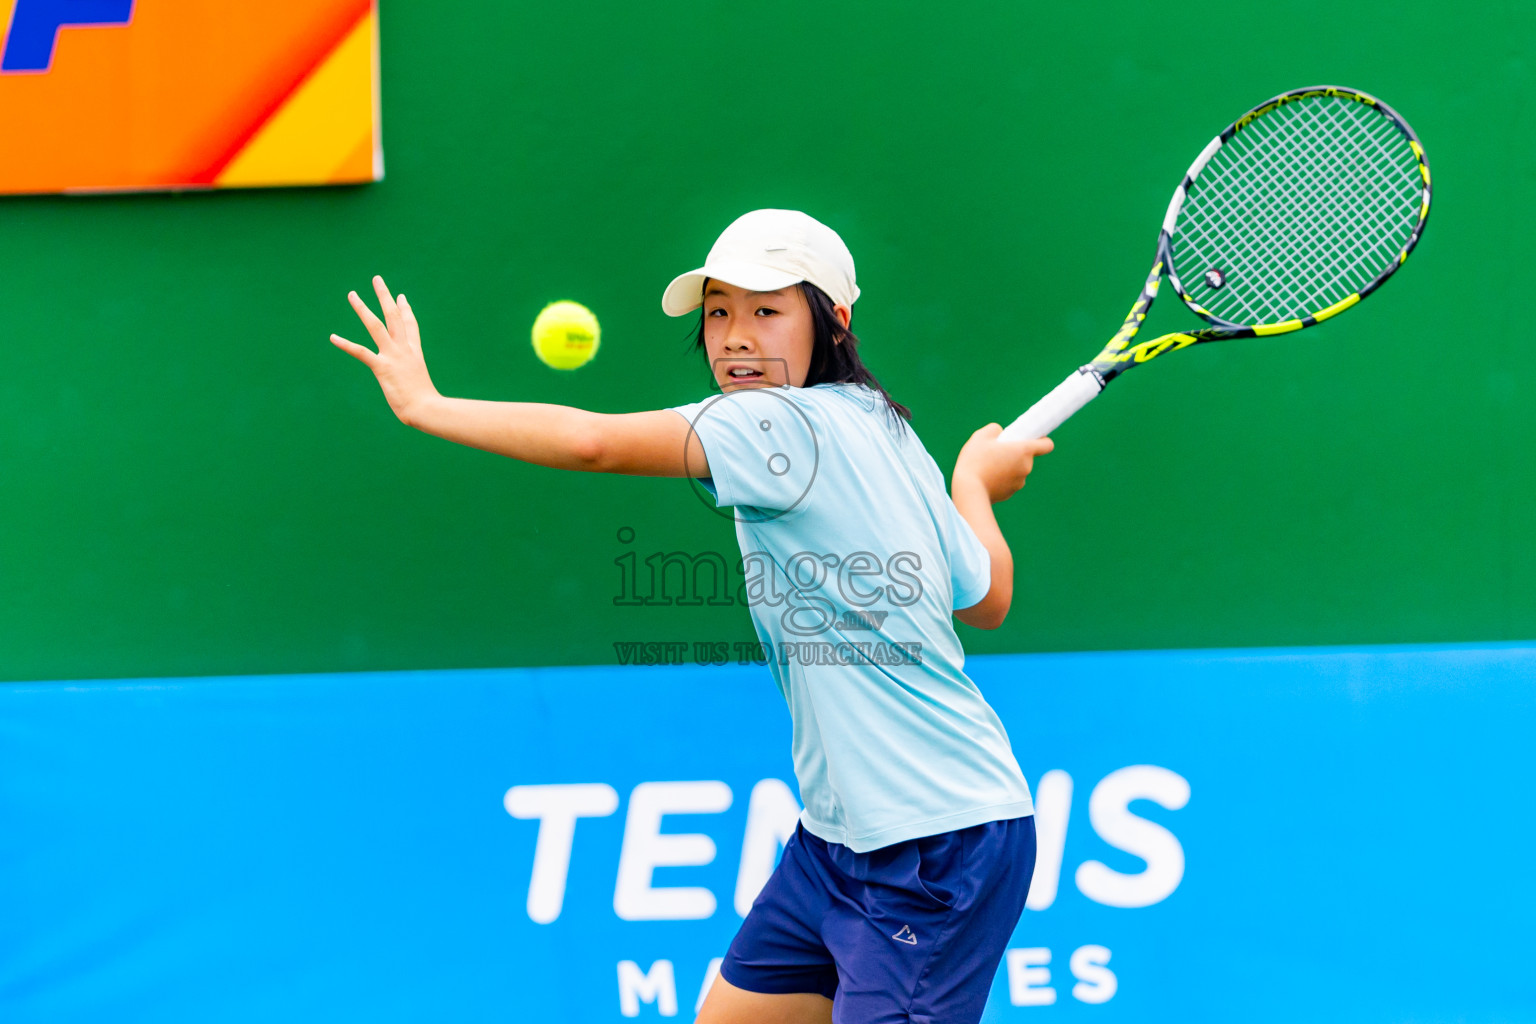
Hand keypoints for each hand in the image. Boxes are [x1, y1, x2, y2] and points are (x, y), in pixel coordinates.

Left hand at [330, 275, 438, 425]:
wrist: (427, 408)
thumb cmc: (427, 404)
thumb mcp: (423, 388)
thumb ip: (417, 385)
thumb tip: (422, 397)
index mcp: (415, 353)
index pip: (410, 326)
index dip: (405, 309)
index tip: (401, 296)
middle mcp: (404, 350)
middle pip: (394, 316)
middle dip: (385, 296)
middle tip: (377, 279)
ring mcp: (393, 357)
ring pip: (376, 326)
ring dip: (363, 309)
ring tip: (352, 294)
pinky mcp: (382, 367)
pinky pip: (361, 352)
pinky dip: (346, 344)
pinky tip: (332, 337)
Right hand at [953, 423, 1053, 503]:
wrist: (968, 490)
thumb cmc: (975, 460)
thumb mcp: (981, 436)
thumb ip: (994, 430)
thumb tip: (1000, 434)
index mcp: (1024, 451)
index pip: (1047, 445)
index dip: (1042, 441)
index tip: (1031, 439)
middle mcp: (1026, 467)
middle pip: (1026, 457)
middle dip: (1014, 453)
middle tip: (996, 452)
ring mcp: (1019, 482)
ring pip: (1016, 470)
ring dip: (1007, 466)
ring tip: (987, 466)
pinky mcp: (1010, 494)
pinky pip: (1008, 482)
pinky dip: (1000, 479)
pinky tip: (985, 478)